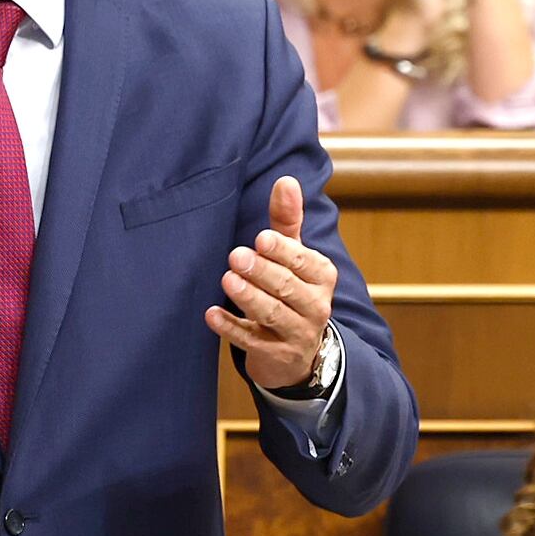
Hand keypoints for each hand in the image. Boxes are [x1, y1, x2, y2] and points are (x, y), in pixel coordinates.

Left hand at [206, 176, 338, 391]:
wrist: (298, 352)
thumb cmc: (293, 290)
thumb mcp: (294, 256)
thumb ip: (287, 220)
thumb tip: (285, 180)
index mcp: (323, 276)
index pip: (304, 261)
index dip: (282, 251)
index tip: (260, 238)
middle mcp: (317, 305)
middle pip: (288, 287)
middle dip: (262, 271)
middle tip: (235, 256)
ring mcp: (299, 334)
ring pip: (273, 314)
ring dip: (249, 297)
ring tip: (227, 280)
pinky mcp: (278, 356)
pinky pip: (253, 341)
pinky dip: (231, 328)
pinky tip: (211, 315)